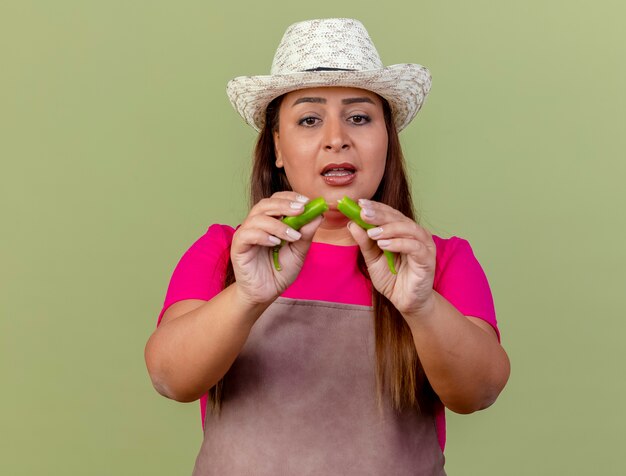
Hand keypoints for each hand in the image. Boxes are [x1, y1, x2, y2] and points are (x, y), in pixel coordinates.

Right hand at [230, 192, 322, 305]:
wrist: (266, 293)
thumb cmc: (280, 271)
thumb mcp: (299, 252)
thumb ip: (306, 234)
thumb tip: (318, 215)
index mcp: (271, 221)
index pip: (277, 200)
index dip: (291, 197)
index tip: (307, 201)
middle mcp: (257, 224)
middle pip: (266, 204)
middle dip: (285, 204)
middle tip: (301, 209)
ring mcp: (246, 234)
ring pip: (257, 218)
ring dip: (278, 225)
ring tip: (293, 236)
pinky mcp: (238, 247)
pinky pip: (247, 234)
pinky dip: (263, 236)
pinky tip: (275, 243)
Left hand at [346, 199, 435, 315]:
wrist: (405, 301)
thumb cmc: (392, 279)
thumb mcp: (373, 259)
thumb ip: (365, 243)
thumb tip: (352, 224)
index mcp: (403, 231)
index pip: (389, 213)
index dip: (375, 207)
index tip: (359, 203)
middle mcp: (415, 234)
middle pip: (398, 217)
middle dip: (379, 214)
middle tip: (363, 212)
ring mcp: (424, 245)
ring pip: (408, 228)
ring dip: (389, 228)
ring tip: (372, 233)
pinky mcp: (427, 259)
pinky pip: (414, 247)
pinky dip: (398, 243)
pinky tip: (383, 245)